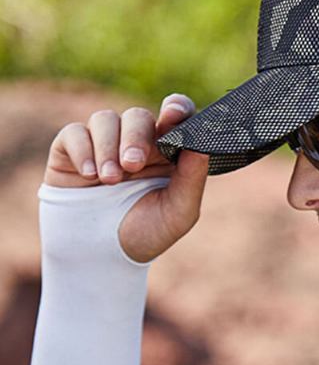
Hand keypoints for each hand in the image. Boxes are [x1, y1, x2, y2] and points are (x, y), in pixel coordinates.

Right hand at [43, 93, 209, 261]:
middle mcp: (137, 142)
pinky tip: (90, 176)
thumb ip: (192, 178)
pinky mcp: (71, 150)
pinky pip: (75, 132)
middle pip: (138, 116)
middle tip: (133, 165)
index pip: (176, 116)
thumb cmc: (146, 233)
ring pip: (105, 119)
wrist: (101, 257)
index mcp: (168, 151)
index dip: (176, 107)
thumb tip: (201, 145)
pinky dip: (82, 150)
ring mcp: (104, 144)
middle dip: (136, 137)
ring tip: (110, 180)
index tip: (171, 113)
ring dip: (108, 147)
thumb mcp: (178, 212)